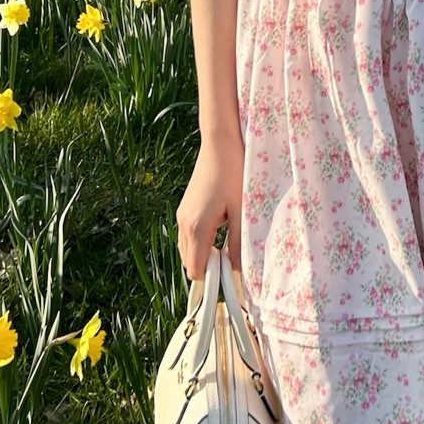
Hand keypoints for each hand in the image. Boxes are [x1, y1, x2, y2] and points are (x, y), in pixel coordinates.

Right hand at [176, 134, 244, 280]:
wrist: (220, 143)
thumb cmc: (234, 172)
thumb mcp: (241, 210)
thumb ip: (238, 243)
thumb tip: (238, 271)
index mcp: (197, 227)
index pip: (195, 271)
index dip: (212, 280)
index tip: (231, 276)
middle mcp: (184, 223)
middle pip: (189, 263)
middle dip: (209, 269)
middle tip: (233, 260)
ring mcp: (182, 215)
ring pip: (188, 250)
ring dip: (205, 255)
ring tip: (229, 245)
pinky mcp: (185, 209)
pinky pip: (189, 237)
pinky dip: (202, 243)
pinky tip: (221, 231)